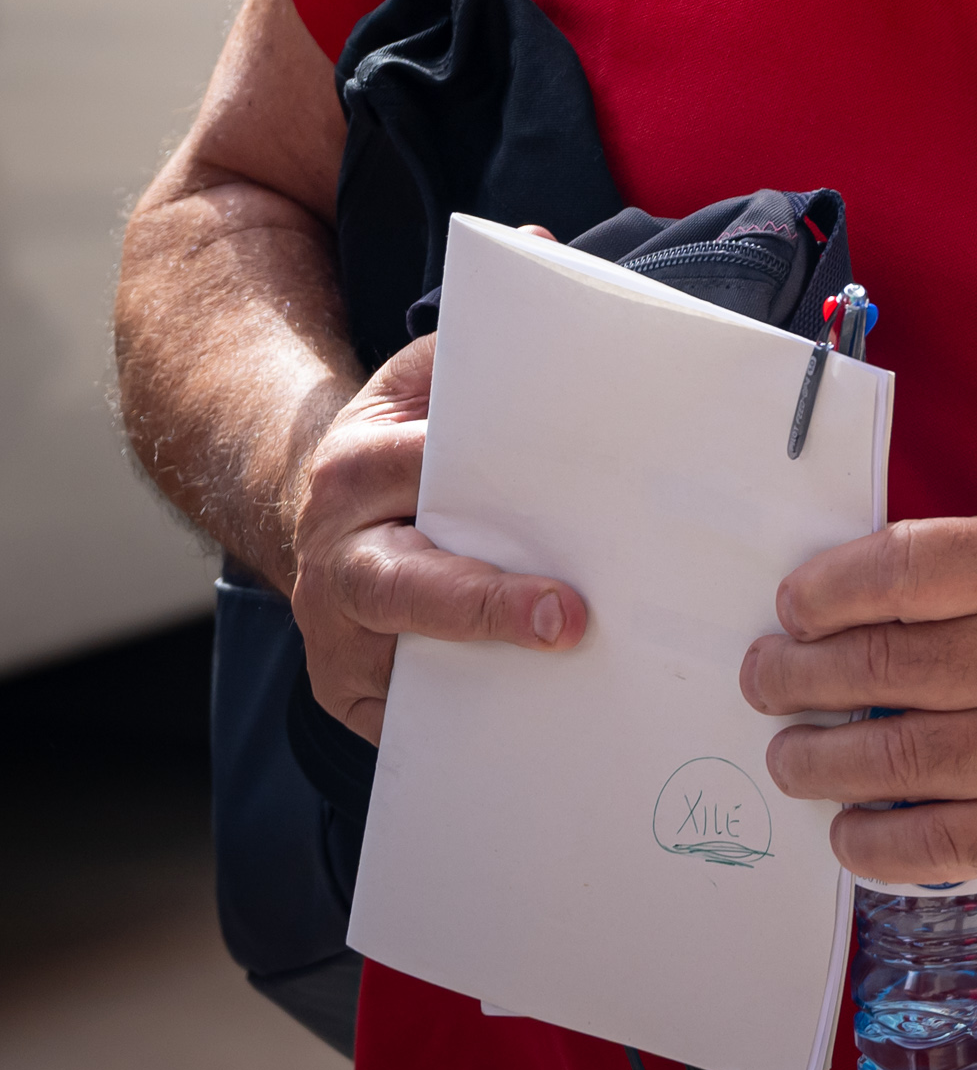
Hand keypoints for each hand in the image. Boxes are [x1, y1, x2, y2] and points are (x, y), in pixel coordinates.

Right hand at [288, 334, 587, 742]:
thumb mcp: (409, 386)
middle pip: (404, 589)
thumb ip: (456, 365)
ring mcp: (333, 635)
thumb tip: (545, 347)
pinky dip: (465, 722)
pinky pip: (407, 718)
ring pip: (408, 665)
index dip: (481, 493)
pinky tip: (532, 716)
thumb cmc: (390, 447)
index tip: (546, 507)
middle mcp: (332, 560)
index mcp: (351, 472)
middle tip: (567, 620)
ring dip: (486, 674)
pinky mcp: (346, 691)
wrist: (314, 512)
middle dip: (485, 608)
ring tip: (569, 679)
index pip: (415, 478)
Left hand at [739, 517, 976, 886]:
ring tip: (788, 755)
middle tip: (763, 682)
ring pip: (904, 761)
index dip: (832, 590)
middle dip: (803, 678)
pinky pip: (944, 843)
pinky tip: (845, 828)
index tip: (790, 610)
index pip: (909, 569)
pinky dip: (877, 842)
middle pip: (890, 667)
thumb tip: (827, 603)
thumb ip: (952, 572)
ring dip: (822, 762)